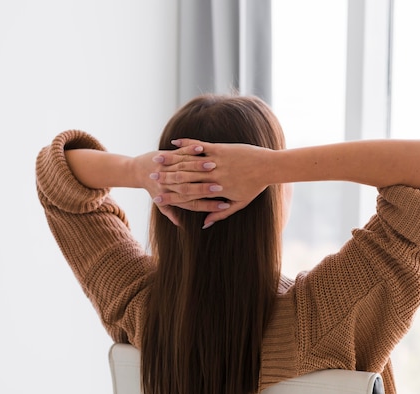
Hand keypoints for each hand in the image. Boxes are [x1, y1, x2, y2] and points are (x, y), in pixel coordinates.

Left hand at [133, 146, 232, 226]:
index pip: (193, 204)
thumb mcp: (161, 204)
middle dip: (205, 188)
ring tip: (213, 166)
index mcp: (171, 196)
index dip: (208, 206)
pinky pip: (179, 153)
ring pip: (184, 169)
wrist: (137, 170)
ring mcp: (166, 169)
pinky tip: (201, 149)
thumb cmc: (153, 189)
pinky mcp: (166, 156)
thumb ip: (171, 213)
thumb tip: (180, 225)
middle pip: (189, 188)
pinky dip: (189, 150)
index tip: (223, 205)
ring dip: (199, 167)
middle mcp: (168, 184)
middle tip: (220, 187)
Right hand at [149, 139, 273, 226]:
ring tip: (157, 161)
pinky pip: (199, 146)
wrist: (268, 166)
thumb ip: (221, 213)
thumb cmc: (255, 186)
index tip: (157, 198)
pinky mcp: (220, 148)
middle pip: (185, 179)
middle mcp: (214, 177)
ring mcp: (216, 161)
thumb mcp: (240, 203)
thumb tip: (206, 224)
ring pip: (189, 162)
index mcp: (216, 191)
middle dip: (166, 178)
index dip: (171, 197)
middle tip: (151, 178)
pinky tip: (173, 143)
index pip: (189, 196)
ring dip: (171, 161)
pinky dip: (185, 145)